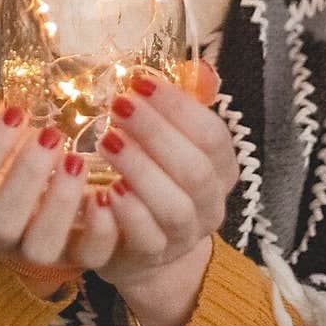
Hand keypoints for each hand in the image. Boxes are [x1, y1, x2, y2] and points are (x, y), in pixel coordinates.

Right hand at [0, 88, 116, 296]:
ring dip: (59, 203)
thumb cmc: (16, 164)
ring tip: (78, 160)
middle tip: (52, 135)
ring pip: (40, 249)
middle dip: (25, 177)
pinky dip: (99, 230)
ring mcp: (39, 252)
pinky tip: (106, 194)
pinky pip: (88, 258)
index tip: (16, 114)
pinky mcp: (80, 259)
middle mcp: (2, 234)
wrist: (49, 209)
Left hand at [92, 61, 238, 325]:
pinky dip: (127, 214)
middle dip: (155, 134)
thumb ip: (185, 106)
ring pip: (174, 206)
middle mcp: (211, 204)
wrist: (143, 247)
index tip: (140, 83)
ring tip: (105, 142)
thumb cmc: (157, 179)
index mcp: (222, 168)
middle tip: (117, 106)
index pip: (212, 135)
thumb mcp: (173, 141)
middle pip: (195, 170)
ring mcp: (185, 236)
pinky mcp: (153, 257)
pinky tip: (103, 191)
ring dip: (139, 170)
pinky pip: (147, 239)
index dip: (179, 108)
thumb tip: (200, 67)